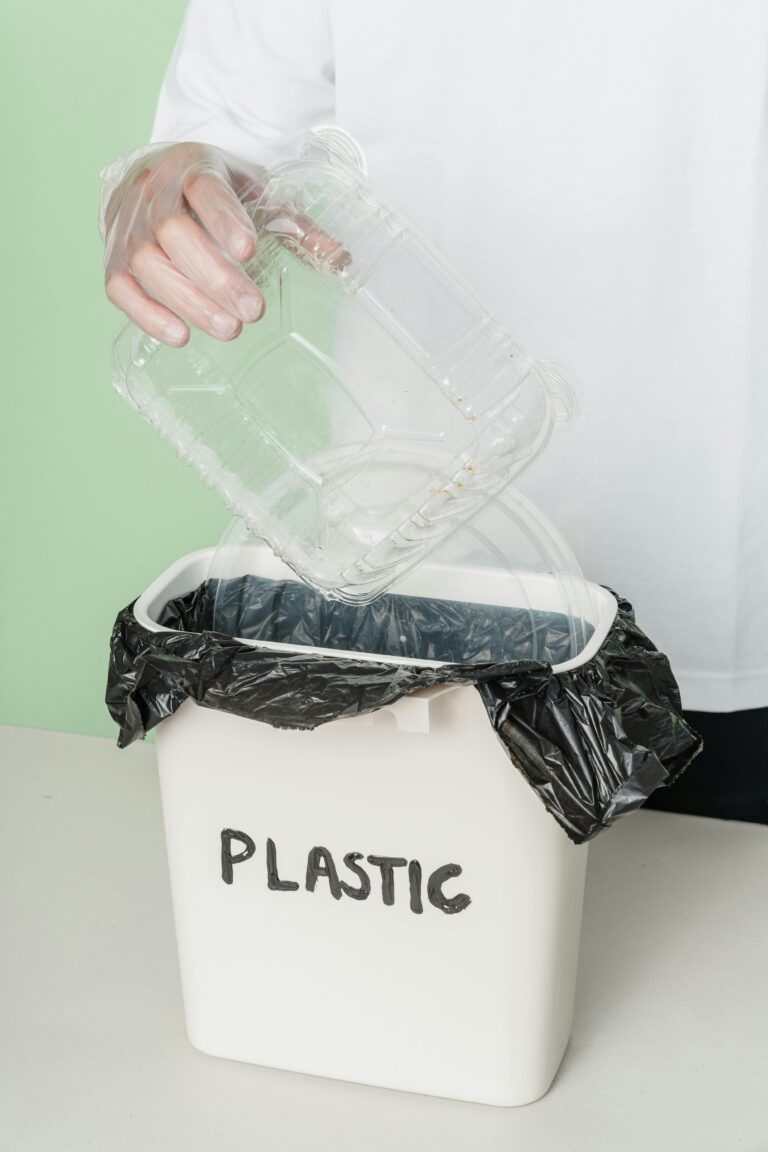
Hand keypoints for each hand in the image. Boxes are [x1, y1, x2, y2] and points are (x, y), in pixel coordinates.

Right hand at [103, 140, 349, 346]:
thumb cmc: (211, 192)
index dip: (223, 219)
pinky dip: (147, 314)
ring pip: (145, 263)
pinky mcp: (112, 257)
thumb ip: (295, 225)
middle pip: (173, 232)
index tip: (248, 249)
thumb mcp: (255, 193)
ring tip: (229, 330)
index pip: (203, 189)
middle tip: (252, 312)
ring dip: (187, 301)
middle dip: (215, 276)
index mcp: (193, 167)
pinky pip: (119, 287)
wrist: (151, 178)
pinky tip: (180, 336)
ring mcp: (127, 225)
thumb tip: (341, 259)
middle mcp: (152, 192)